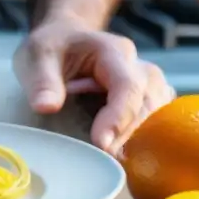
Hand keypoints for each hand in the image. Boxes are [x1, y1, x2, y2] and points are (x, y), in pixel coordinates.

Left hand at [12, 16, 174, 154]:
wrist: (65, 39)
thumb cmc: (53, 47)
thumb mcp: (38, 55)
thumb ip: (42, 80)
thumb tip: (46, 107)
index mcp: (113, 52)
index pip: (128, 86)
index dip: (118, 117)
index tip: (100, 144)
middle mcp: (138, 66)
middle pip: (148, 103)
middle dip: (128, 133)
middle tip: (103, 158)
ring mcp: (147, 84)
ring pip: (159, 114)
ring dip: (139, 137)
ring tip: (111, 156)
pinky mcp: (147, 99)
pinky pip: (157, 121)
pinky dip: (144, 138)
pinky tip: (123, 153)